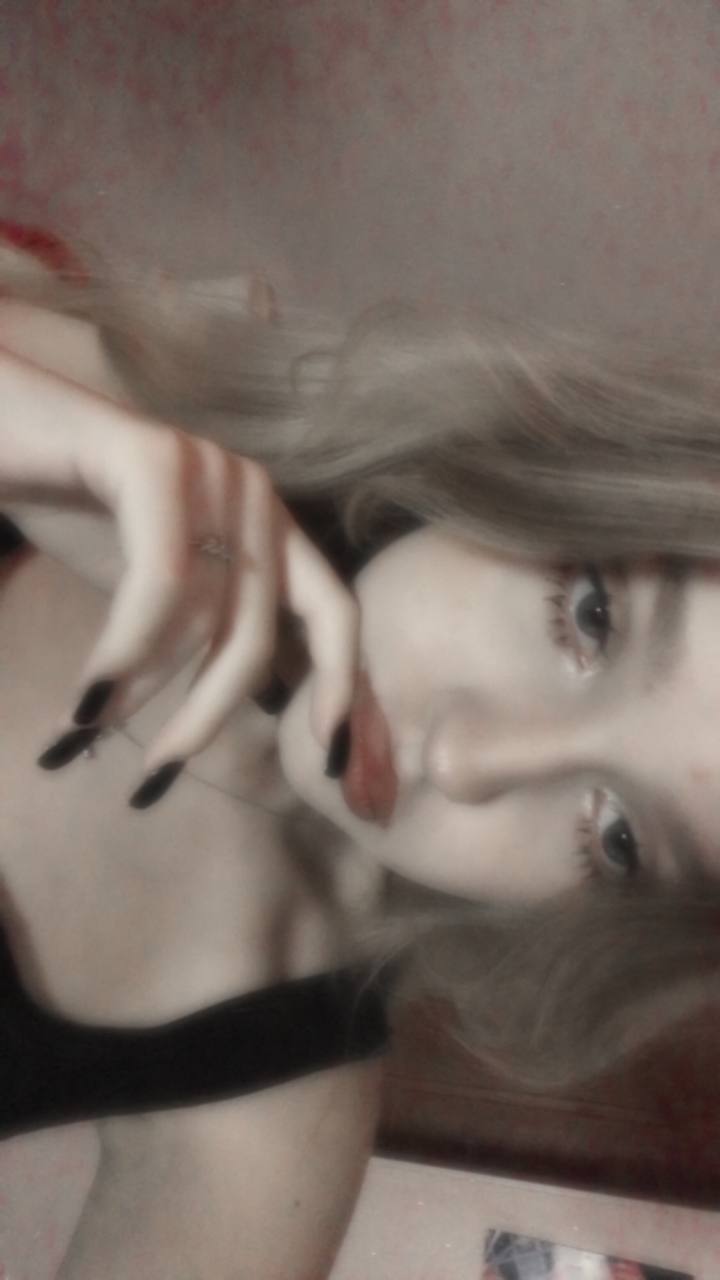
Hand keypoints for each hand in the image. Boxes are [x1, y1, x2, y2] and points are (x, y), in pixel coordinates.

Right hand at [0, 346, 358, 803]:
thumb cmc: (75, 505)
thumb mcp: (161, 586)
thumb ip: (211, 630)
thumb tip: (268, 706)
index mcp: (269, 525)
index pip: (334, 612)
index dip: (340, 688)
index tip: (330, 762)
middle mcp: (255, 494)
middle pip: (259, 637)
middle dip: (205, 717)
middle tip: (153, 777)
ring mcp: (211, 470)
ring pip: (204, 618)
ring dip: (140, 690)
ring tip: (79, 727)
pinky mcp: (157, 460)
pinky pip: (159, 583)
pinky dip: (124, 650)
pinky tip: (85, 696)